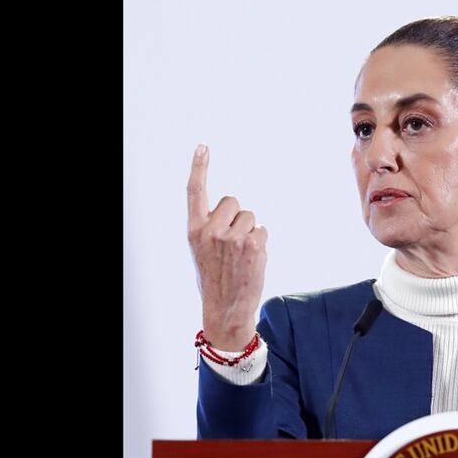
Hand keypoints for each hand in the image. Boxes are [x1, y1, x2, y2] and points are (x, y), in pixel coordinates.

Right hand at [187, 144, 267, 350]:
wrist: (225, 310)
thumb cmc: (215, 279)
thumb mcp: (201, 251)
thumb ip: (210, 228)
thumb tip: (232, 210)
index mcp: (194, 230)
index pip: (194, 192)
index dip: (199, 167)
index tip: (203, 147)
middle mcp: (211, 230)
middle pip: (233, 201)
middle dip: (237, 217)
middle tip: (231, 244)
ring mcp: (233, 237)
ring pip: (251, 217)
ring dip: (250, 232)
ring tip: (241, 256)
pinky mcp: (252, 245)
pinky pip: (263, 231)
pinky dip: (260, 244)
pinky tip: (251, 261)